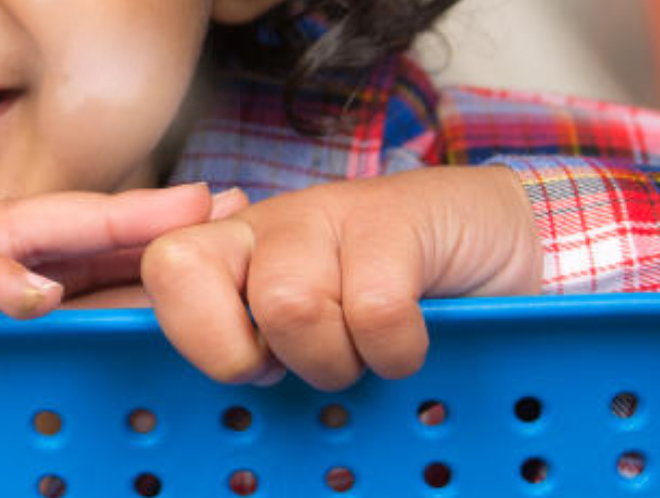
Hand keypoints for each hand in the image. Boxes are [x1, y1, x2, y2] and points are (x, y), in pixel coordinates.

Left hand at [137, 166, 542, 388]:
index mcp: (233, 255)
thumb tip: (216, 447)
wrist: (500, 240)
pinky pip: (374, 308)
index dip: (197, 335)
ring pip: (282, 303)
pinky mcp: (393, 217)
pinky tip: (418, 335)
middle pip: (179, 269)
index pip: (159, 273)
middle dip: (244, 351)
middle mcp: (263, 225)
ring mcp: (323, 212)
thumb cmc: (394, 306)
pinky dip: (398, 349)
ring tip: (368, 353)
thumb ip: (264, 369)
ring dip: (335, 357)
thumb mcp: (318, 341)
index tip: (260, 370)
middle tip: (304, 364)